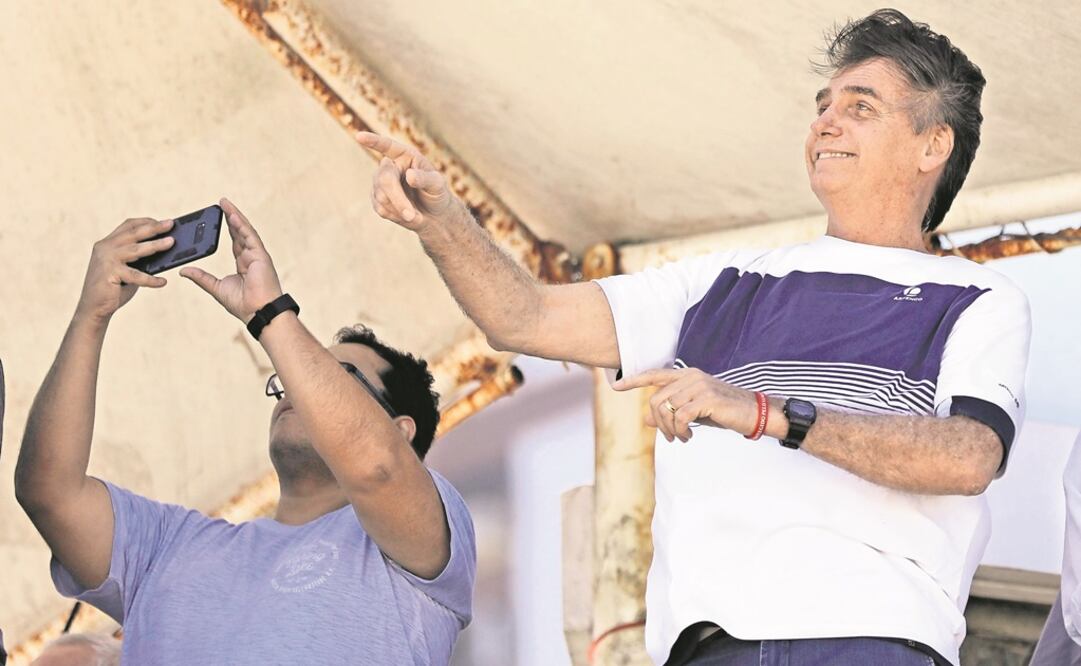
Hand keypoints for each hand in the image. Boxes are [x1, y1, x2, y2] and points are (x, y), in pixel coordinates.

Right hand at [75, 217, 175, 323]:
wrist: (94, 308)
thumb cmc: (115, 287)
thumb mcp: (127, 268)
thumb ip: (139, 259)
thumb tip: (164, 250)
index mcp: (107, 243)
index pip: (128, 226)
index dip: (146, 221)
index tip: (163, 221)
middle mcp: (105, 248)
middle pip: (133, 233)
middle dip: (153, 228)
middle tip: (170, 224)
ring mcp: (106, 260)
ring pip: (135, 250)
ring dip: (155, 245)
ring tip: (171, 243)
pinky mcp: (109, 274)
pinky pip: (136, 276)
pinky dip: (151, 279)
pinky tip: (163, 282)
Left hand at [180, 198, 282, 322]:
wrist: (258, 313)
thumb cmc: (243, 305)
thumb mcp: (216, 288)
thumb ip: (201, 277)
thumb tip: (183, 271)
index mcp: (243, 264)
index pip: (235, 241)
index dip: (228, 228)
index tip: (219, 216)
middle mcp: (251, 257)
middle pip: (240, 232)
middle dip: (231, 217)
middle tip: (221, 203)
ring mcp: (257, 255)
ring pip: (245, 231)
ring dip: (235, 216)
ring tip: (225, 203)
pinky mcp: (261, 256)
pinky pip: (250, 237)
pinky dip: (242, 225)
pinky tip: (233, 216)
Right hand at [356, 131, 455, 231]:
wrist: (433, 215)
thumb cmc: (437, 194)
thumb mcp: (438, 185)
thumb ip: (425, 179)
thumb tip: (409, 175)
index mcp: (405, 155)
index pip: (387, 146)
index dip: (373, 141)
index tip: (360, 136)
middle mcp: (389, 166)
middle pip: (384, 179)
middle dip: (398, 199)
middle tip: (412, 216)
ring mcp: (380, 183)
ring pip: (381, 197)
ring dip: (399, 209)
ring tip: (415, 215)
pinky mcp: (377, 199)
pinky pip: (381, 209)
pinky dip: (396, 215)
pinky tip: (406, 215)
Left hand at [613, 368, 759, 442]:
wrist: (754, 412)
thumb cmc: (724, 411)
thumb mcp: (694, 412)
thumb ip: (671, 412)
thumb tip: (648, 420)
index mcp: (686, 375)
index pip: (654, 374)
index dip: (634, 380)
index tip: (615, 386)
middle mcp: (691, 376)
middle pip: (656, 399)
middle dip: (659, 422)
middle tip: (670, 437)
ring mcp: (699, 385)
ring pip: (667, 409)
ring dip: (670, 429)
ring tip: (681, 437)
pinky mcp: (707, 399)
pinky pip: (680, 417)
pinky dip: (680, 431)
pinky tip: (689, 436)